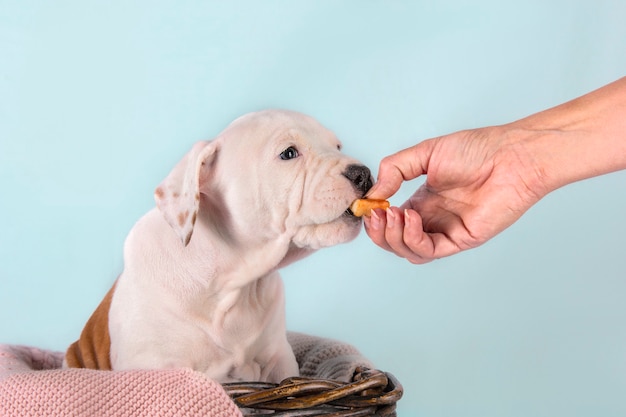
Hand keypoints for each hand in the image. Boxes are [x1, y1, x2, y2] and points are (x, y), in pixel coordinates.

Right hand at [364, 127, 545, 263]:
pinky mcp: (461, 239)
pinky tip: (409, 218)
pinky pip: (429, 250)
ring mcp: (446, 231)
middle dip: (379, 232)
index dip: (375, 218)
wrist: (512, 154)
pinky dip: (413, 239)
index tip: (366, 206)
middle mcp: (432, 219)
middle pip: (395, 241)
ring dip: (393, 237)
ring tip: (391, 214)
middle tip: (375, 214)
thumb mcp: (425, 153)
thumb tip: (374, 194)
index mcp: (423, 202)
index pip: (390, 221)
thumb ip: (395, 170)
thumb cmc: (478, 149)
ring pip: (408, 251)